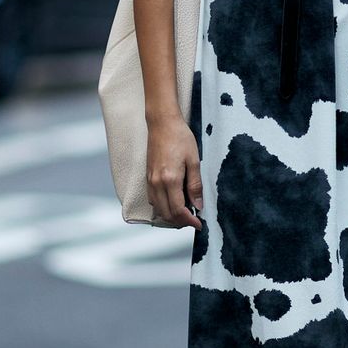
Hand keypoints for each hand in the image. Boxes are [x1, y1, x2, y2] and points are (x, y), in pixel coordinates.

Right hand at [146, 113, 203, 229]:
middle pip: (166, 214)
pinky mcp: (147, 178)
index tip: (199, 224)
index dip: (189, 221)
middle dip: (181, 222)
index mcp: (170, 179)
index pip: (178, 210)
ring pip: (158, 209)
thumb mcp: (194, 161)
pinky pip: (153, 200)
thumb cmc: (180, 138)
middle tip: (194, 220)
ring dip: (171, 216)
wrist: (162, 123)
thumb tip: (198, 206)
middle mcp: (157, 183)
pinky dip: (163, 207)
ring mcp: (150, 181)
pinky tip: (174, 202)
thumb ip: (195, 185)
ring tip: (186, 213)